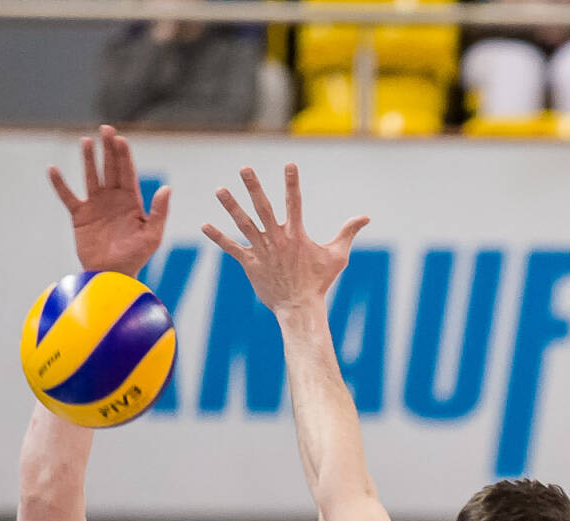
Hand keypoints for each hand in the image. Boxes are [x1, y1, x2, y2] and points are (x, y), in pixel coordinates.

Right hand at [48, 125, 170, 276]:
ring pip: (91, 177)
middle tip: (106, 128)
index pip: (128, 173)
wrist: (112, 274)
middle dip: (109, 149)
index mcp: (132, 202)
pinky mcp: (80, 215)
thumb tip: (166, 189)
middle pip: (110, 169)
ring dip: (88, 159)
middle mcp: (113, 199)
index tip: (121, 139)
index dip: (124, 156)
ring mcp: (96, 205)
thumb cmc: (136, 257)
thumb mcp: (152, 236)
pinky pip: (67, 196)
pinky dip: (60, 184)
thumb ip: (159, 212)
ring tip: (86, 140)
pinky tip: (53, 169)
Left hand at [202, 164, 367, 315]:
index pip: (295, 202)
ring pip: (243, 224)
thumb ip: (348, 233)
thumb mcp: (338, 256)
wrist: (300, 308)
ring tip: (220, 189)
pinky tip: (205, 225)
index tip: (289, 163)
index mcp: (297, 235)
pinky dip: (218, 237)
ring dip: (231, 206)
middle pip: (263, 208)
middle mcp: (277, 239)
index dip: (292, 182)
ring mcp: (262, 251)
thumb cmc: (320, 282)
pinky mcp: (250, 264)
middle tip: (245, 168)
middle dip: (254, 186)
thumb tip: (365, 217)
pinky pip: (232, 248)